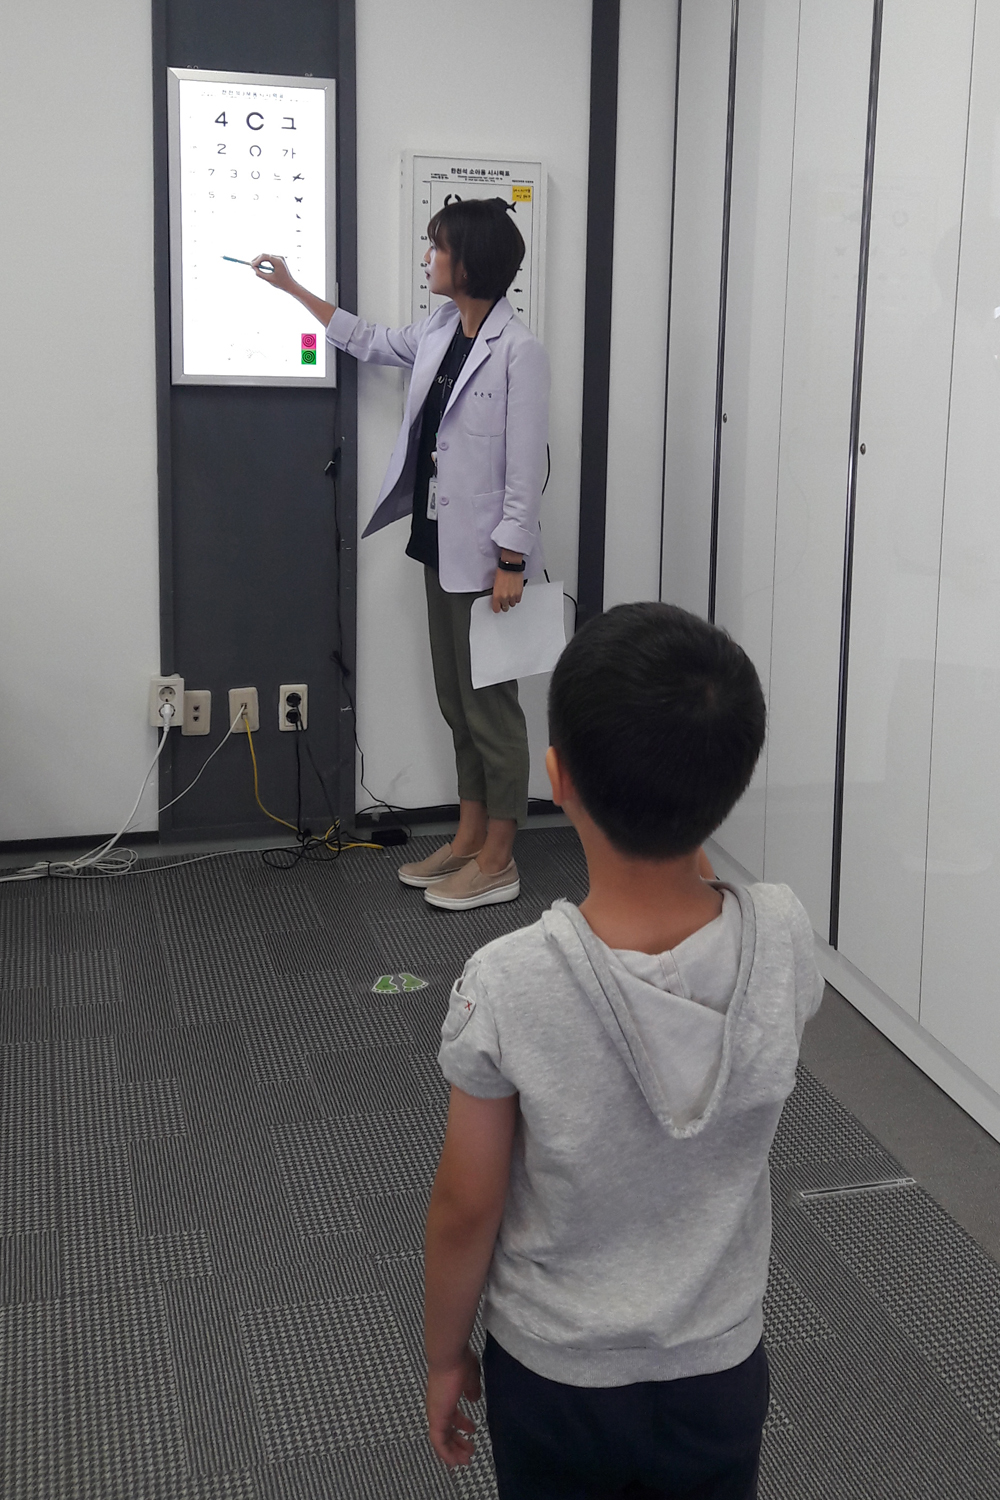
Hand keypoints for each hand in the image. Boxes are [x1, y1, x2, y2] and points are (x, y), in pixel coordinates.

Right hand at [251, 253, 296, 294]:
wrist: (290, 285)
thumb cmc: (281, 283)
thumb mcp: (269, 279)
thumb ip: (260, 273)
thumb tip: (253, 268)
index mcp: (278, 261)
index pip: (265, 256)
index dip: (257, 260)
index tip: (251, 265)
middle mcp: (279, 257)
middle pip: (265, 255)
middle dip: (257, 260)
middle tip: (251, 265)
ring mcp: (280, 258)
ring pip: (267, 256)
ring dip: (260, 260)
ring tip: (254, 266)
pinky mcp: (279, 260)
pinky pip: (269, 259)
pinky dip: (264, 262)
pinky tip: (260, 266)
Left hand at [426, 1345, 480, 1466]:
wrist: (448, 1356)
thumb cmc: (460, 1362)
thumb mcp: (470, 1377)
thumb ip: (472, 1389)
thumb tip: (474, 1399)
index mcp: (445, 1396)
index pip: (452, 1415)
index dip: (461, 1425)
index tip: (472, 1431)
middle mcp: (438, 1406)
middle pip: (447, 1430)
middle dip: (458, 1442)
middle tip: (470, 1451)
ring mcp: (435, 1412)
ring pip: (441, 1439)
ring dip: (453, 1452)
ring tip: (465, 1460)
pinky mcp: (436, 1418)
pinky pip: (438, 1442)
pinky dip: (445, 1454)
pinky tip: (454, 1462)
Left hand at [492, 567, 523, 612]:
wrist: (510, 567)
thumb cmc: (502, 572)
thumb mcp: (495, 585)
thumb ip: (497, 594)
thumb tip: (497, 599)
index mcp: (497, 596)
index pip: (496, 609)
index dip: (497, 607)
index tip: (497, 606)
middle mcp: (505, 598)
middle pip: (505, 608)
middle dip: (504, 605)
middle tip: (504, 600)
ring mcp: (513, 596)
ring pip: (512, 605)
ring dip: (511, 601)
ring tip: (509, 595)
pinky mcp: (519, 593)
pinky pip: (518, 600)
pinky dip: (516, 598)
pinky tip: (514, 593)